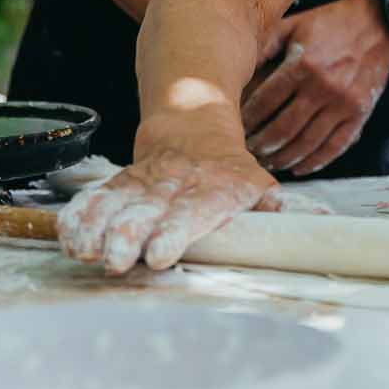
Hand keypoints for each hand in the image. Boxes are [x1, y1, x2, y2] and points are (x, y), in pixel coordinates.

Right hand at [58, 145, 287, 275]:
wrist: (191, 128)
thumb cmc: (230, 174)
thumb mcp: (260, 185)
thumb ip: (276, 209)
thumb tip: (321, 222)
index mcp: (212, 191)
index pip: (194, 212)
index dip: (176, 232)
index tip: (161, 254)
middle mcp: (175, 187)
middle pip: (149, 210)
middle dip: (129, 235)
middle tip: (114, 259)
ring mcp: (144, 183)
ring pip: (118, 203)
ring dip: (99, 228)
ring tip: (83, 252)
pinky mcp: (120, 184)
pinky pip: (97, 197)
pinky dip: (80, 215)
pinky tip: (67, 236)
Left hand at [240, 0, 388, 175]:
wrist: (378, 23)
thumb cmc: (330, 23)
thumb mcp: (294, 26)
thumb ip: (266, 45)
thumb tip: (237, 67)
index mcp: (303, 63)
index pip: (266, 101)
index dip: (248, 119)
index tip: (235, 127)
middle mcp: (323, 86)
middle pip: (284, 128)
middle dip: (261, 144)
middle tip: (248, 152)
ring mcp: (343, 103)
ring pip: (307, 143)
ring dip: (284, 157)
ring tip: (268, 163)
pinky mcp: (360, 113)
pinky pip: (335, 146)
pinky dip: (316, 162)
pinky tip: (299, 167)